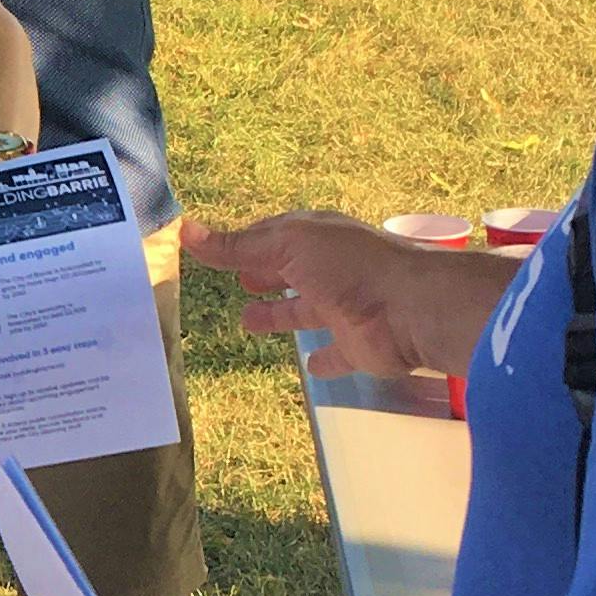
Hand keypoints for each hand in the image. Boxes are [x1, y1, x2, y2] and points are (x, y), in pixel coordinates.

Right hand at [181, 207, 471, 379]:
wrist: (411, 308)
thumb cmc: (348, 267)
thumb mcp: (286, 247)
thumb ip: (238, 246)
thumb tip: (185, 229)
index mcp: (316, 239)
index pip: (274, 237)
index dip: (247, 244)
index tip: (219, 251)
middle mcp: (331, 270)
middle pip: (291, 273)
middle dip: (266, 275)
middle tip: (240, 283)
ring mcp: (345, 308)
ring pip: (306, 311)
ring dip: (281, 315)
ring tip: (248, 322)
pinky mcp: (358, 346)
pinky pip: (338, 353)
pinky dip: (325, 359)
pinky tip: (311, 365)